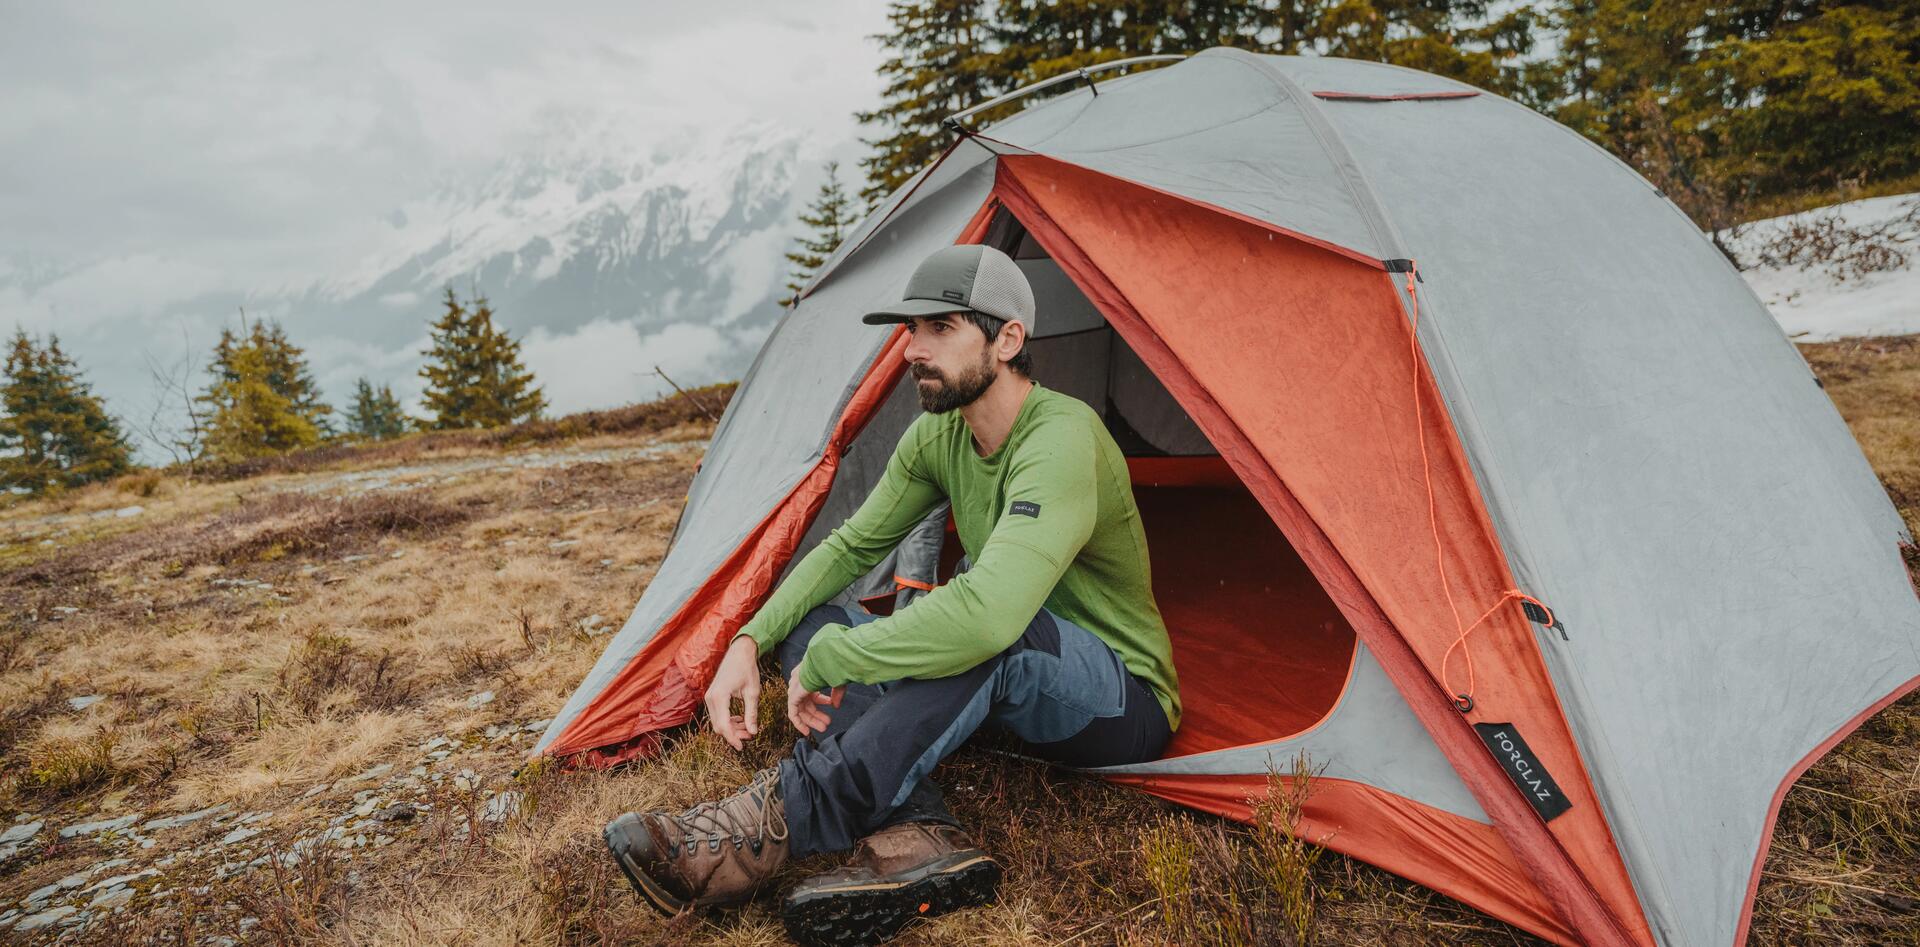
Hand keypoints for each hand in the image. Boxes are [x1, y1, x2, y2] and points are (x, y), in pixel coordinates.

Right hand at [703, 635, 762, 750]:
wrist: (739, 652)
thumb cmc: (747, 669)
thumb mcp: (753, 692)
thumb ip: (751, 713)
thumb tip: (753, 732)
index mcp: (720, 696)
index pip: (723, 725)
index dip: (732, 738)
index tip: (742, 747)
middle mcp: (710, 698)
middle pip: (719, 726)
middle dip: (733, 734)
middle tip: (750, 735)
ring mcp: (709, 697)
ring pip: (717, 721)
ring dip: (731, 728)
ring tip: (748, 729)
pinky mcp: (712, 696)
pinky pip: (717, 714)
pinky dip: (728, 720)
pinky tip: (740, 720)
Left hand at [786, 664, 844, 737]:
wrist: (826, 660)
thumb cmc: (833, 666)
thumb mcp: (836, 681)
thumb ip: (836, 693)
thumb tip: (836, 705)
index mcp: (808, 675)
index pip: (812, 691)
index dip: (822, 700)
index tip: (832, 705)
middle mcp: (799, 682)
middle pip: (806, 702)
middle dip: (817, 714)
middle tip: (827, 723)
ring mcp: (795, 688)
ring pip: (801, 709)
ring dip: (812, 720)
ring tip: (823, 728)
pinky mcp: (793, 696)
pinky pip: (793, 713)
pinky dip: (799, 723)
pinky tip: (807, 731)